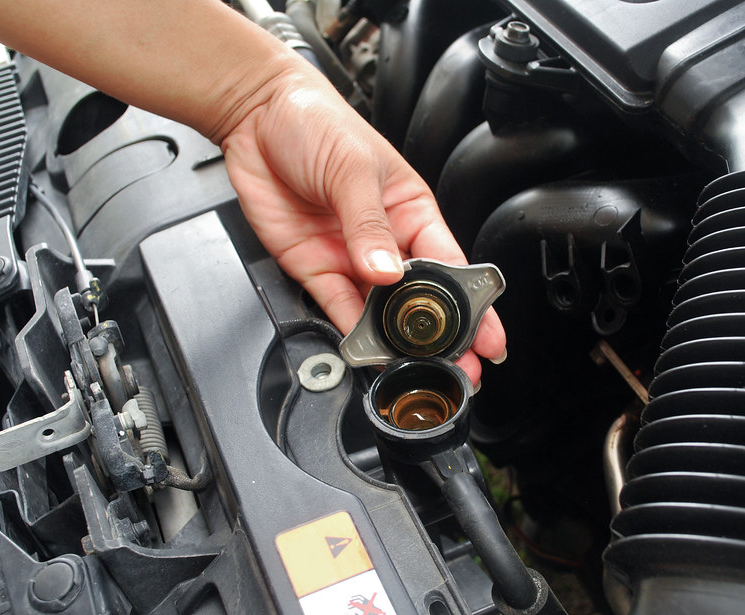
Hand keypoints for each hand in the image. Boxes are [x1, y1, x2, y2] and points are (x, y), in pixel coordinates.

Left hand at [220, 65, 505, 382]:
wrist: (255, 116)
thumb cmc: (316, 122)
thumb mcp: (353, 168)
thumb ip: (368, 225)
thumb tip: (387, 272)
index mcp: (411, 210)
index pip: (451, 264)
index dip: (474, 304)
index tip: (488, 336)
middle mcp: (385, 240)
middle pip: (419, 298)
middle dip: (440, 337)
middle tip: (459, 369)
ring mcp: (350, 257)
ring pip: (380, 312)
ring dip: (395, 342)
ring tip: (411, 368)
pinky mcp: (314, 268)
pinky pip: (336, 308)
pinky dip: (350, 333)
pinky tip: (366, 351)